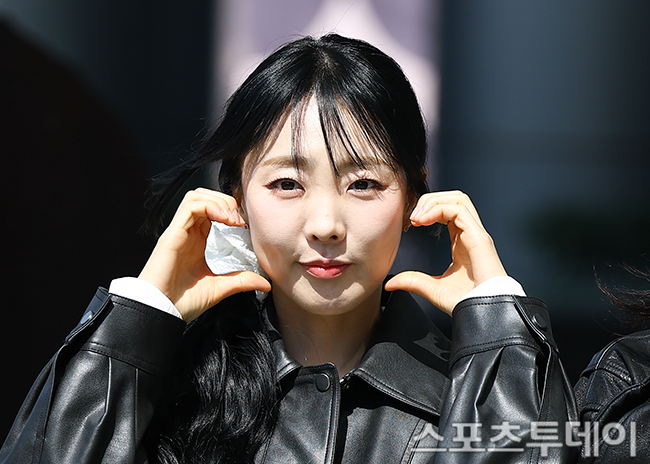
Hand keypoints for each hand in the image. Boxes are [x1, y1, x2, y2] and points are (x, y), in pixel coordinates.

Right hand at [139, 188, 270, 320]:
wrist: (160, 312)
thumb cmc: (182, 301)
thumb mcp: (220, 288)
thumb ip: (241, 281)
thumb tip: (265, 283)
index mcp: (197, 241)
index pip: (212, 210)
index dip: (230, 210)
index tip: (245, 224)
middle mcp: (187, 232)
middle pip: (204, 197)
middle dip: (225, 201)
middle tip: (239, 219)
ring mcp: (179, 231)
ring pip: (196, 196)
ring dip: (218, 201)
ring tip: (232, 218)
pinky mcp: (172, 234)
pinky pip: (190, 207)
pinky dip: (210, 206)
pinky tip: (224, 219)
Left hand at [385, 191, 506, 314]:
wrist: (483, 313)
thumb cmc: (466, 303)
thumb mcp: (431, 288)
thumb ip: (412, 281)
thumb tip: (390, 283)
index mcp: (461, 242)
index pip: (447, 211)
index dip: (427, 211)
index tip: (411, 224)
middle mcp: (470, 234)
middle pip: (453, 198)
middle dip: (429, 201)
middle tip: (412, 217)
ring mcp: (476, 234)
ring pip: (458, 198)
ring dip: (434, 202)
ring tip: (418, 217)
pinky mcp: (479, 237)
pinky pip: (459, 209)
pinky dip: (439, 209)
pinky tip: (424, 221)